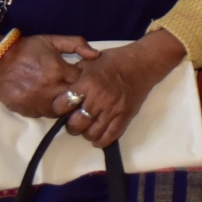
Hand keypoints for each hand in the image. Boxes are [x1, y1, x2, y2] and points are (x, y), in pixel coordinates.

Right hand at [0, 34, 95, 117]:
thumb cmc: (27, 48)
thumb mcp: (52, 40)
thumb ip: (77, 44)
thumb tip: (97, 55)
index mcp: (58, 70)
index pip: (82, 82)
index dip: (86, 81)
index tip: (86, 79)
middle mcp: (49, 88)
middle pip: (73, 100)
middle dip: (77, 97)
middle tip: (77, 93)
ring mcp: (36, 101)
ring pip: (59, 111)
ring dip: (62, 106)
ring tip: (62, 98)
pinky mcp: (25, 109)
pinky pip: (42, 114)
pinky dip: (46, 109)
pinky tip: (47, 101)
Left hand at [55, 30, 186, 147]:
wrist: (143, 63)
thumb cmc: (114, 60)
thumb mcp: (90, 61)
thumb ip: (75, 75)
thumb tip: (62, 88)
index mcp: (88, 82)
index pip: (64, 104)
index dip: (59, 108)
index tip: (61, 107)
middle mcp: (99, 97)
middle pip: (76, 123)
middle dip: (71, 125)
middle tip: (73, 121)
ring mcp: (113, 108)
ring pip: (92, 132)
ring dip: (86, 133)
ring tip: (86, 128)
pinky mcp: (126, 115)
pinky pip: (111, 135)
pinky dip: (101, 141)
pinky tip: (97, 138)